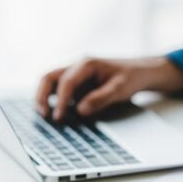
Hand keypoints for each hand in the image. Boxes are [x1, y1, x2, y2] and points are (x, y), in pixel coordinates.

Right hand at [35, 56, 182, 120]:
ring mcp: (75, 74)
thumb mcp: (120, 89)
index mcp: (86, 64)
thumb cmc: (131, 77)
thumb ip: (100, 99)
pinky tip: (58, 114)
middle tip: (42, 115)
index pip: (66, 82)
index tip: (58, 117)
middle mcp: (77, 66)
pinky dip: (55, 100)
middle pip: (49, 77)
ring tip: (45, 115)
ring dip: (45, 98)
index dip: (60, 101)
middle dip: (42, 95)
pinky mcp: (77, 83)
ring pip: (51, 82)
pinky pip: (60, 90)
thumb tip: (80, 110)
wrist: (141, 71)